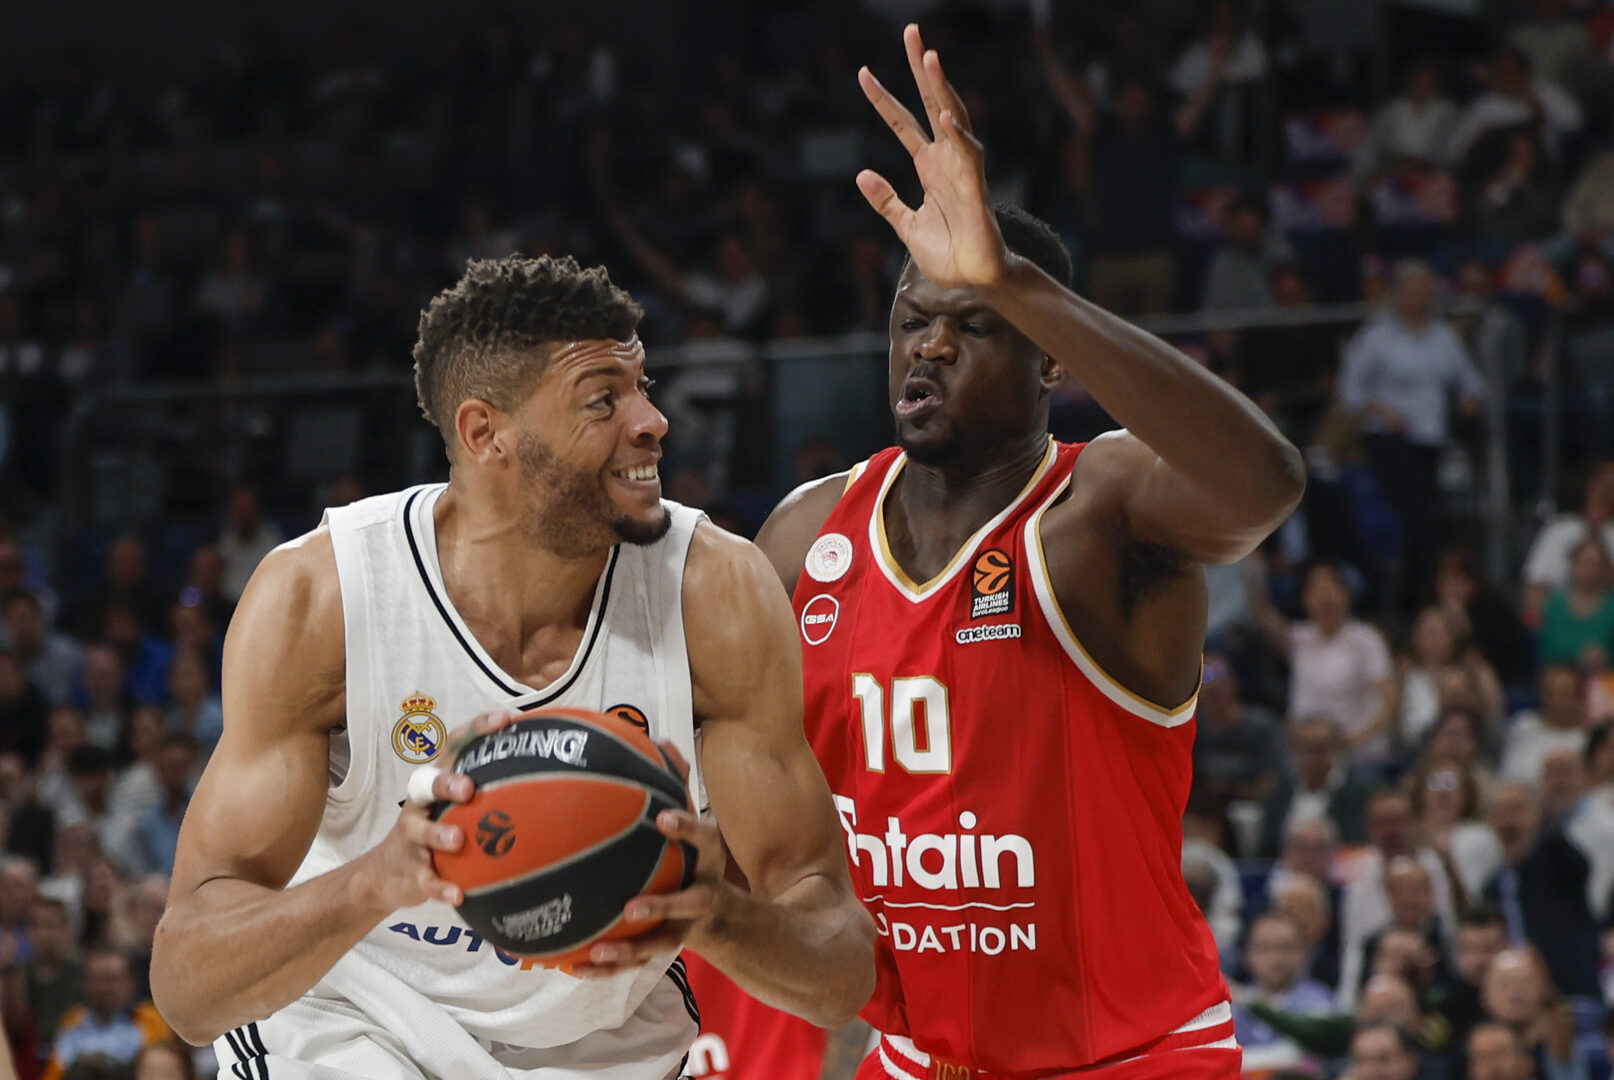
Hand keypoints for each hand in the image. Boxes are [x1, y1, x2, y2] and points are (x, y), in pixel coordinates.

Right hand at [350, 708, 518, 912]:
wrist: (388, 874)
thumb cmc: (439, 830)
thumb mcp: (458, 808)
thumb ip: (494, 791)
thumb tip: (558, 780)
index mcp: (437, 782)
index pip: (454, 746)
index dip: (477, 729)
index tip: (506, 718)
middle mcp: (421, 804)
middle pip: (428, 783)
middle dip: (447, 782)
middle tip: (468, 787)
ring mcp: (412, 837)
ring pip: (419, 830)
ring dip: (438, 834)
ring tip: (458, 840)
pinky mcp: (410, 870)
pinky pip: (425, 879)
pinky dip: (440, 887)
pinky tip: (458, 894)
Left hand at [569, 742, 728, 977]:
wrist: (723, 916)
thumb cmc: (694, 857)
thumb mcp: (692, 824)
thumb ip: (677, 784)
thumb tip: (661, 741)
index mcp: (709, 859)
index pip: (706, 841)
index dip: (688, 830)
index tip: (663, 817)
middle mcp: (703, 895)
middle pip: (690, 904)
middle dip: (662, 906)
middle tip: (631, 906)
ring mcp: (685, 928)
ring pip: (661, 944)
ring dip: (631, 950)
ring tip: (599, 949)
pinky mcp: (664, 948)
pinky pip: (634, 963)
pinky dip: (605, 967)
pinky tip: (573, 965)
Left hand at [856, 24, 1009, 289]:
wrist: (974, 280)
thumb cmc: (948, 254)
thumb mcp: (906, 225)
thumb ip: (886, 201)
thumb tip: (861, 174)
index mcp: (928, 166)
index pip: (902, 122)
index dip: (883, 98)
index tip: (863, 73)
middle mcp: (947, 159)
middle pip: (931, 103)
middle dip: (920, 69)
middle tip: (910, 32)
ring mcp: (963, 170)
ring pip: (953, 118)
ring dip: (940, 88)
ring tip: (929, 56)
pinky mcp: (976, 189)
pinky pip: (968, 156)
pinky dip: (957, 135)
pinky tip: (944, 116)